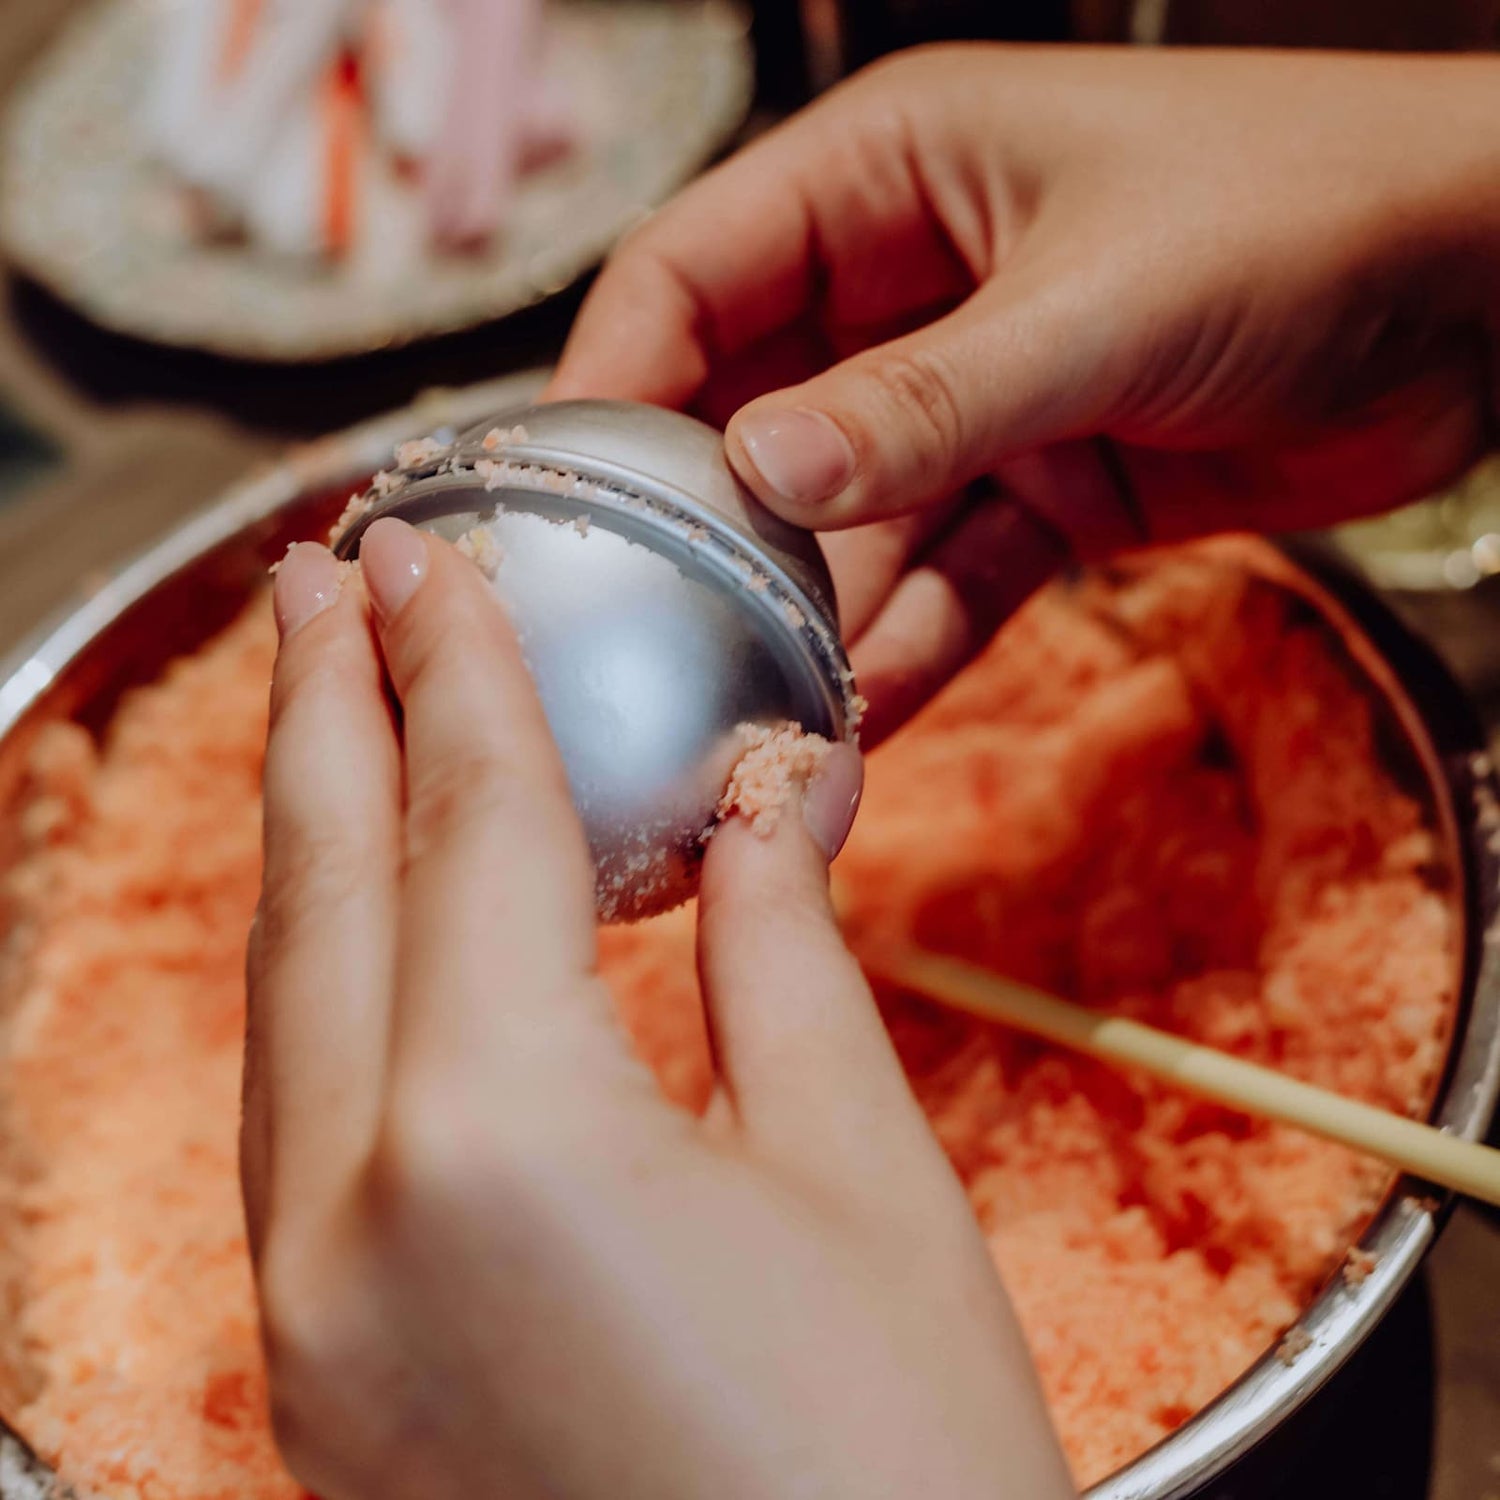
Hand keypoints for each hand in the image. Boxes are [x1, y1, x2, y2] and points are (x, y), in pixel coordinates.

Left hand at [244, 523, 1075, 1499]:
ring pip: (287, 1002)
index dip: (459, 668)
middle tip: (331, 572)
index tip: (433, 555)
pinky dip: (330, 981)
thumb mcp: (860, 1162)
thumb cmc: (902, 1465)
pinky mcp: (317, 1373)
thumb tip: (760, 793)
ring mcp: (307, 1313)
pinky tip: (368, 916)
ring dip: (311, 838)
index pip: (471, 826)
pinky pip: (298, 1116)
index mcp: (502, 1136)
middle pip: (326, 891)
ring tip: (331, 705)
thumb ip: (775, 946)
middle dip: (328, 708)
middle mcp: (351, 1219)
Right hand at [549, 45, 1499, 741]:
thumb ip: (921, 400)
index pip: (692, 276)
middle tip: (668, 643)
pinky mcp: (1039, 487)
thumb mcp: (1092, 303)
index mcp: (887, 176)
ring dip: (816, 617)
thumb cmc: (1303, 214)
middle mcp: (907, 289)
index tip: (570, 502)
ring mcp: (970, 399)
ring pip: (852, 524)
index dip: (616, 383)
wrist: (1481, 295)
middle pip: (758, 419)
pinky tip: (863, 719)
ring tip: (763, 715)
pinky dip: (911, 647)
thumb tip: (761, 474)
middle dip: (719, 535)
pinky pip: (946, 577)